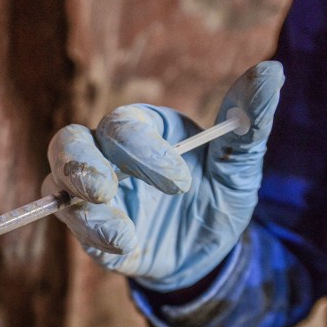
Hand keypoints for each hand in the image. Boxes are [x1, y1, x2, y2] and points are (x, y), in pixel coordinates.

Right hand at [42, 61, 284, 291]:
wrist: (205, 253)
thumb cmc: (217, 199)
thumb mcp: (239, 169)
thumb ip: (248, 125)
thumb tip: (270, 73)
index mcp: (142, 130)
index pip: (123, 126)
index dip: (142, 150)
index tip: (179, 182)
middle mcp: (106, 155)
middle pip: (69, 143)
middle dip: (80, 165)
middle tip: (104, 188)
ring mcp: (89, 193)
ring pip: (56, 182)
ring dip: (82, 207)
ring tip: (121, 232)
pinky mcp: (86, 229)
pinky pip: (72, 225)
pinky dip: (93, 235)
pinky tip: (126, 246)